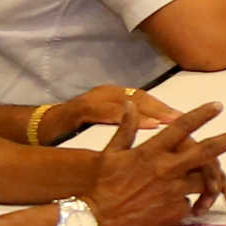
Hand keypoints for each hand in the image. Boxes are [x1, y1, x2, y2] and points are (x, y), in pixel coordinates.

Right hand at [48, 85, 176, 142]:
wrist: (39, 131)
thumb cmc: (71, 131)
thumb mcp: (100, 126)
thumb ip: (124, 126)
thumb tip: (153, 131)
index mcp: (111, 97)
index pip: (144, 100)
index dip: (163, 107)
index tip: (186, 118)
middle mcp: (105, 94)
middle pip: (141, 98)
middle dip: (163, 108)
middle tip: (185, 120)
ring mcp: (92, 99)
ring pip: (127, 101)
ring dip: (151, 111)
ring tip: (170, 122)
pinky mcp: (80, 110)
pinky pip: (106, 112)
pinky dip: (127, 118)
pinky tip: (146, 127)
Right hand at [86, 101, 225, 225]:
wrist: (95, 222)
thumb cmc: (100, 187)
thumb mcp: (110, 154)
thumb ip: (126, 129)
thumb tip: (131, 105)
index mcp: (151, 152)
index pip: (181, 127)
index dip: (201, 114)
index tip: (218, 106)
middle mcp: (166, 169)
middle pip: (207, 151)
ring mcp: (173, 191)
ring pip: (204, 181)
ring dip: (212, 184)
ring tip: (221, 191)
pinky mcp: (175, 212)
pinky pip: (191, 204)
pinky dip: (191, 204)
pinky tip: (186, 210)